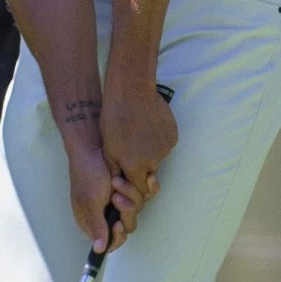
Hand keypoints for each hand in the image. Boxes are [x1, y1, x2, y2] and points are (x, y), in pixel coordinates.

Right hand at [68, 141, 144, 253]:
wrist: (94, 145)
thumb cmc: (87, 174)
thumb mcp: (90, 201)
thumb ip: (96, 225)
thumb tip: (98, 250)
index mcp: (94, 221)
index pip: (111, 241)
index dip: (117, 236)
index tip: (118, 225)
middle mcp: (109, 213)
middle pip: (128, 225)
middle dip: (125, 210)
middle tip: (116, 196)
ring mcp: (121, 199)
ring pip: (138, 208)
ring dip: (131, 193)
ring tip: (117, 180)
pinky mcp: (132, 187)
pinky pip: (147, 193)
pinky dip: (148, 186)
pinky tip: (148, 177)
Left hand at [101, 85, 177, 209]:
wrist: (131, 92)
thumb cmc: (114, 120)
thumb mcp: (107, 149)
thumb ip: (116, 170)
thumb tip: (121, 183)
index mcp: (135, 166)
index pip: (140, 189)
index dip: (133, 183)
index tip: (127, 173)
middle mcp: (154, 160)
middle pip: (149, 172)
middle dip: (141, 166)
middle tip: (131, 148)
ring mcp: (166, 148)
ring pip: (158, 158)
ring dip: (150, 152)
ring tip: (138, 134)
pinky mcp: (173, 135)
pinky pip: (165, 145)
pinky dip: (158, 140)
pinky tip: (148, 127)